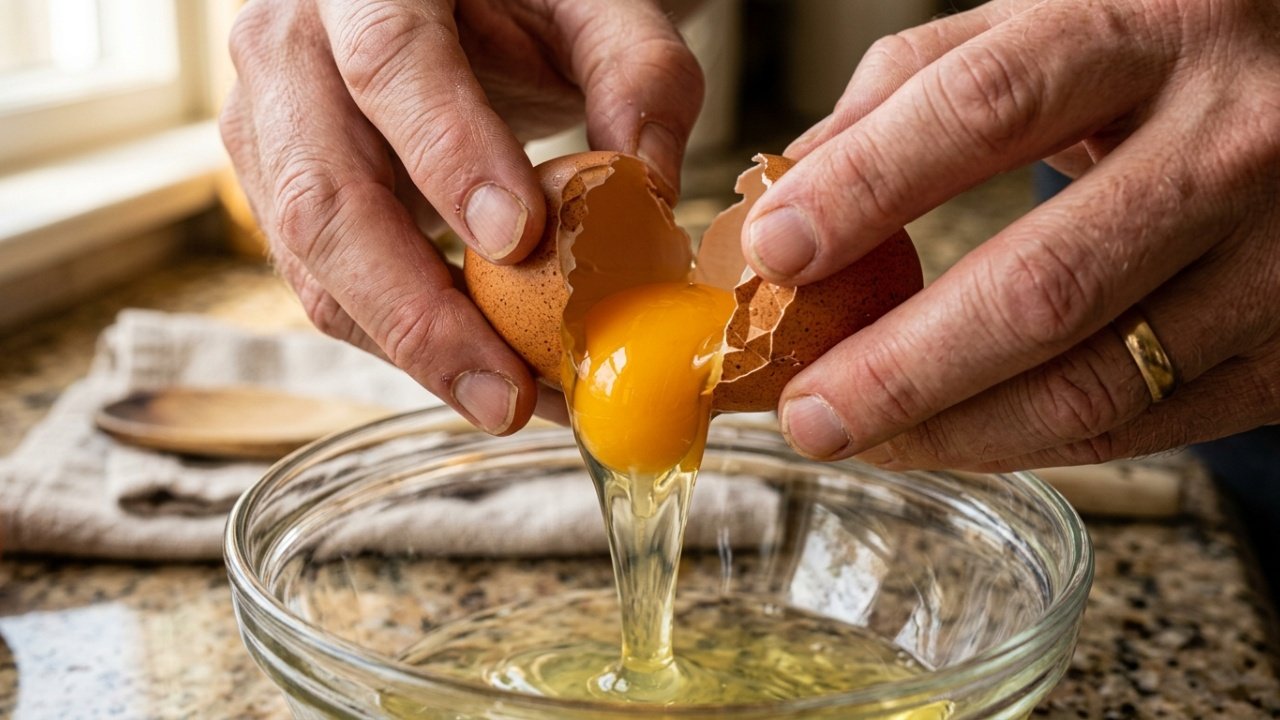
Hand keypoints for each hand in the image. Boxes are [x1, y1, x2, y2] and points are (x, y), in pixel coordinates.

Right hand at [220, 0, 702, 432]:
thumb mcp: (594, 0)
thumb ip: (636, 68)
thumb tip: (646, 184)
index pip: (390, 60)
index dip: (447, 152)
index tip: (518, 242)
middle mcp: (289, 43)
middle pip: (322, 189)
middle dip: (415, 308)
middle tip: (507, 392)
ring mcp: (268, 120)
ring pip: (311, 256)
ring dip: (405, 346)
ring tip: (505, 402)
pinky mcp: (276, 185)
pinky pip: (320, 279)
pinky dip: (396, 337)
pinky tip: (474, 368)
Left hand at [748, 0, 1279, 469]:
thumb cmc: (1160, 60)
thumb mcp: (1048, 23)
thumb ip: (915, 85)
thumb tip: (789, 187)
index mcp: (1150, 32)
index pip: (989, 107)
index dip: (868, 185)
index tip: (773, 252)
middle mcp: (1229, 143)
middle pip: (1042, 284)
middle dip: (899, 366)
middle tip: (804, 410)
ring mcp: (1274, 258)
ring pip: (1090, 381)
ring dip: (951, 429)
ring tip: (860, 438)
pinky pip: (1138, 428)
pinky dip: (1025, 444)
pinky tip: (953, 437)